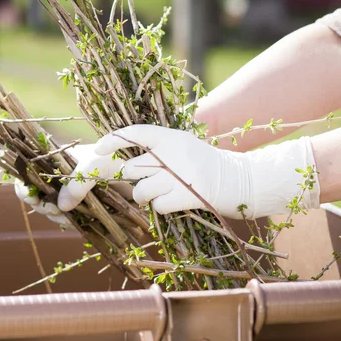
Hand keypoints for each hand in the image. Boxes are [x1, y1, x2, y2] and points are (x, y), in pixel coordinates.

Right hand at [14, 143, 127, 226]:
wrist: (139, 168)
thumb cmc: (114, 158)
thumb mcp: (94, 165)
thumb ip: (77, 183)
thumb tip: (61, 207)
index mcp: (55, 160)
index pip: (29, 173)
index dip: (25, 187)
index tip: (32, 199)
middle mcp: (59, 175)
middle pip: (38, 195)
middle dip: (43, 206)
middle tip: (56, 212)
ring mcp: (70, 191)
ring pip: (52, 209)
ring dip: (55, 217)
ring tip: (66, 219)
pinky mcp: (82, 205)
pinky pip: (68, 217)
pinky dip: (68, 222)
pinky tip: (74, 223)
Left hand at [94, 125, 319, 218]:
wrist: (242, 180)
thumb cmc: (205, 165)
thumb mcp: (182, 146)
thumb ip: (157, 149)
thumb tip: (123, 161)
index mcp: (171, 137)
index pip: (135, 133)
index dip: (113, 140)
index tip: (98, 148)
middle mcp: (173, 153)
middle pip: (131, 168)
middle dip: (128, 180)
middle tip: (124, 186)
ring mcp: (180, 175)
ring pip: (141, 190)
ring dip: (145, 197)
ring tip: (163, 193)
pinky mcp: (188, 196)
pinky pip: (158, 206)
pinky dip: (163, 208)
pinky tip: (177, 201)